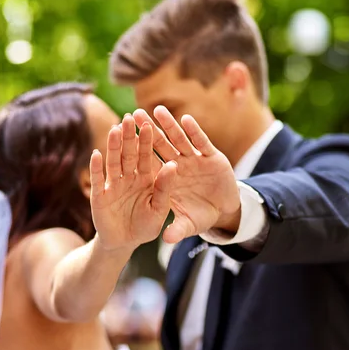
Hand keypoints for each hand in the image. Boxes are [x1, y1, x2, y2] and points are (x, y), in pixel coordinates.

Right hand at [89, 114, 170, 251]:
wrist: (125, 243)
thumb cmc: (146, 226)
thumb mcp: (160, 208)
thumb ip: (165, 188)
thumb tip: (174, 165)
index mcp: (146, 179)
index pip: (146, 156)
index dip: (147, 141)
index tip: (150, 125)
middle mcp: (129, 177)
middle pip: (128, 154)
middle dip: (129, 137)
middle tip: (129, 117)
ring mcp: (113, 185)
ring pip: (113, 162)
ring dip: (113, 146)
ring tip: (114, 129)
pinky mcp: (99, 195)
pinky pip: (98, 180)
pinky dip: (96, 168)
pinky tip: (96, 154)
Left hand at [133, 107, 240, 243]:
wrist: (225, 211)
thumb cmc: (202, 216)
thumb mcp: (189, 224)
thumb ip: (178, 230)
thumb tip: (166, 240)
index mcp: (168, 180)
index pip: (150, 163)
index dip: (138, 151)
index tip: (124, 139)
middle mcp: (179, 166)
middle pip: (161, 146)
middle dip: (149, 131)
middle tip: (134, 114)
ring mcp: (195, 160)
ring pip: (180, 139)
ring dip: (169, 125)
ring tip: (157, 110)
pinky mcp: (212, 157)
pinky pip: (202, 142)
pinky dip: (195, 132)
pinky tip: (186, 120)